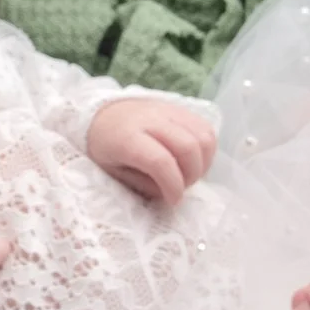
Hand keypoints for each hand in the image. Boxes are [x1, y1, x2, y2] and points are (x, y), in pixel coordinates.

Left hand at [87, 98, 216, 204]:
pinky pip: (206, 128)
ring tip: (189, 174)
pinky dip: (207, 150)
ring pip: (203, 136)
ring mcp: (169, 110)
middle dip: (191, 176)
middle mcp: (151, 120)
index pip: (161, 161)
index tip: (173, 200)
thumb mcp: (113, 172)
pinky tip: (194, 161)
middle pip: (188, 147)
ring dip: (203, 163)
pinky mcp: (181, 109)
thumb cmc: (105, 148)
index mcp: (127, 138)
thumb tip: (171, 193)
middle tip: (181, 188)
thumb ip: (143, 184)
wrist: (102, 114)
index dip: (173, 185)